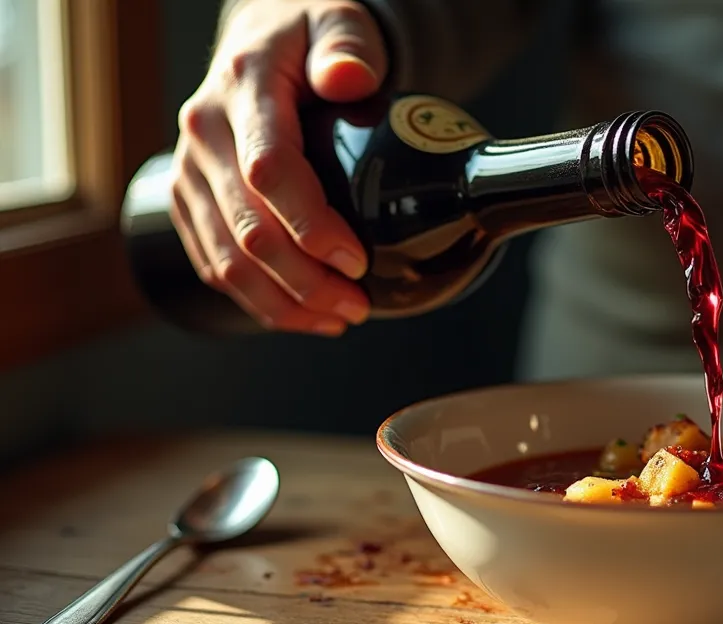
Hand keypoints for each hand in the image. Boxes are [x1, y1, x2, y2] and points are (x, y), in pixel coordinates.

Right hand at [170, 0, 387, 334]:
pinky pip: (214, 265)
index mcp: (242, 89)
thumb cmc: (310, 35)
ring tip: (339, 318)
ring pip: (225, 259)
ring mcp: (190, 171)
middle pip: (246, 228)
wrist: (264, 39)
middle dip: (306, 280)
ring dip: (283, 303)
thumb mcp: (338, 22)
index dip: (311, 224)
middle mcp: (204, 133)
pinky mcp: (189, 201)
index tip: (356, 259)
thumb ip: (348, 46)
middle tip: (358, 305)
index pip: (268, 170)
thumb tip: (347, 79)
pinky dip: (258, 301)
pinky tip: (303, 315)